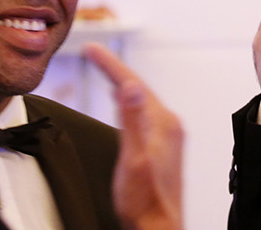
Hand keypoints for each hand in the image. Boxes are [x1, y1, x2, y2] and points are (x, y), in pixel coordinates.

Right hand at [83, 42, 184, 229]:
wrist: (158, 226)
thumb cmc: (145, 201)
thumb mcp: (133, 158)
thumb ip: (132, 120)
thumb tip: (131, 87)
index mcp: (162, 122)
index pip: (133, 84)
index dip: (110, 65)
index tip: (92, 48)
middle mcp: (169, 125)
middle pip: (139, 88)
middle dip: (115, 68)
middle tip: (94, 52)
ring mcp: (168, 135)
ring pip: (142, 100)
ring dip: (123, 83)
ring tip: (106, 69)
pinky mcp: (163, 146)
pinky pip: (144, 113)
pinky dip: (130, 102)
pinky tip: (124, 104)